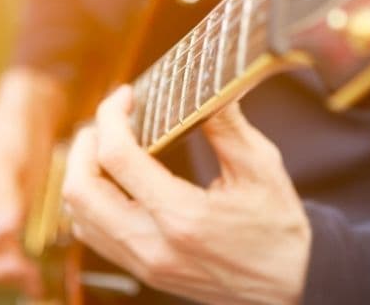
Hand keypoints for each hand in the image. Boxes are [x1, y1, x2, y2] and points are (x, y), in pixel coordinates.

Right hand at [0, 69, 65, 293]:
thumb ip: (4, 197)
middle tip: (26, 274)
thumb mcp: (6, 160)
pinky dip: (17, 266)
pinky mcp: (4, 222)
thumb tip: (2, 233)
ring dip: (6, 274)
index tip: (8, 247)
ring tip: (35, 283)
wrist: (31, 114)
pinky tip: (37, 277)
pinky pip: (4, 252)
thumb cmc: (10, 129)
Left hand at [62, 86, 310, 304]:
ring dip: (82, 173)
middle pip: (81, 189)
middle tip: (106, 120)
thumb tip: (205, 86)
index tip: (125, 96)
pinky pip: (94, 236)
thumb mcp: (261, 169)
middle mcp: (154, 245)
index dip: (111, 117)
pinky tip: (111, 182)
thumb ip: (227, 126)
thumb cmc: (278, 228)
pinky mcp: (145, 272)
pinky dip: (90, 203)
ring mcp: (145, 263)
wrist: (291, 284)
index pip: (118, 158)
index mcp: (184, 216)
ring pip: (79, 216)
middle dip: (85, 143)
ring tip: (103, 146)